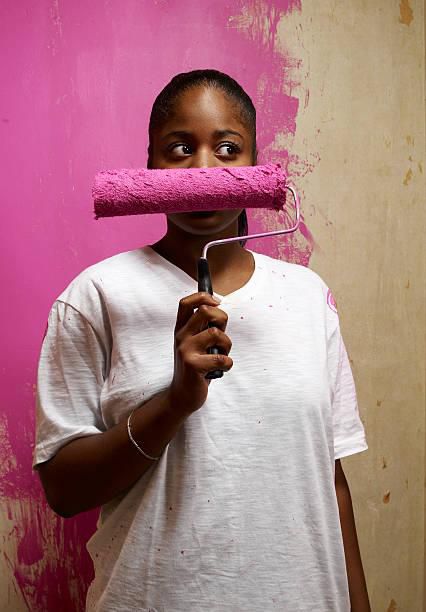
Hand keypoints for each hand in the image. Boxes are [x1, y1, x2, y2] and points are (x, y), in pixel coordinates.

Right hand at [167, 292, 232, 414]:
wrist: (181, 396)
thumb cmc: (194, 368)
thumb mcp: (194, 344)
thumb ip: (203, 328)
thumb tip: (219, 310)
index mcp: (181, 329)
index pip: (186, 303)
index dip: (203, 296)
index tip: (217, 302)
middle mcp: (181, 336)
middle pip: (205, 311)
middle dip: (222, 319)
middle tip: (222, 334)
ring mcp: (185, 350)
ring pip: (217, 333)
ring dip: (227, 345)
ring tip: (221, 356)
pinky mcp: (193, 366)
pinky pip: (222, 358)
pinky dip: (228, 364)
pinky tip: (221, 369)